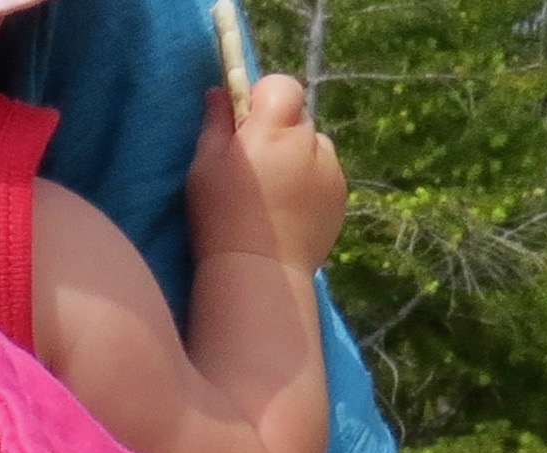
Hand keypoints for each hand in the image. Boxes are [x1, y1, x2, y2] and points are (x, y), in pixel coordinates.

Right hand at [188, 74, 345, 272]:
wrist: (260, 272)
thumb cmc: (221, 217)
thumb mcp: (205, 166)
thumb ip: (216, 123)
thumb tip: (219, 92)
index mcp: (273, 130)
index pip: (283, 86)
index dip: (265, 98)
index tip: (247, 124)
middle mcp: (309, 143)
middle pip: (298, 117)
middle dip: (280, 130)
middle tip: (257, 164)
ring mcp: (331, 170)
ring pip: (314, 146)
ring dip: (298, 156)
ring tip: (275, 193)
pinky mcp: (341, 196)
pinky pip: (325, 174)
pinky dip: (310, 182)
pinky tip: (290, 210)